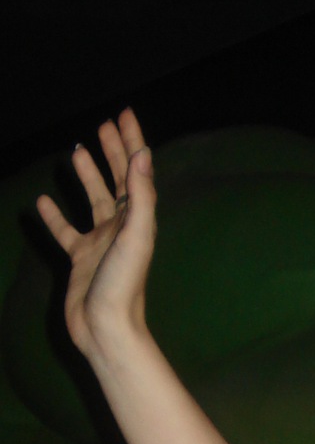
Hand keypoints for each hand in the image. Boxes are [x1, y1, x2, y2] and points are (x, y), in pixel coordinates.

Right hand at [36, 109, 155, 361]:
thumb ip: (141, 197)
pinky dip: (55, 217)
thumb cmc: (123, 285)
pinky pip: (66, 232)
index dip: (132, 142)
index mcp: (138, 219)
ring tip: (77, 152)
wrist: (107, 329)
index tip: (123, 114)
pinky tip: (43, 202)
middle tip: (103, 125)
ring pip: (93, 201)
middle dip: (113, 152)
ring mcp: (100, 243)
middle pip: (119, 181)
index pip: (137, 171)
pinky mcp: (80, 260)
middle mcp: (122, 228)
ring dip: (88, 177)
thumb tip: (143, 154)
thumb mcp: (136, 236)